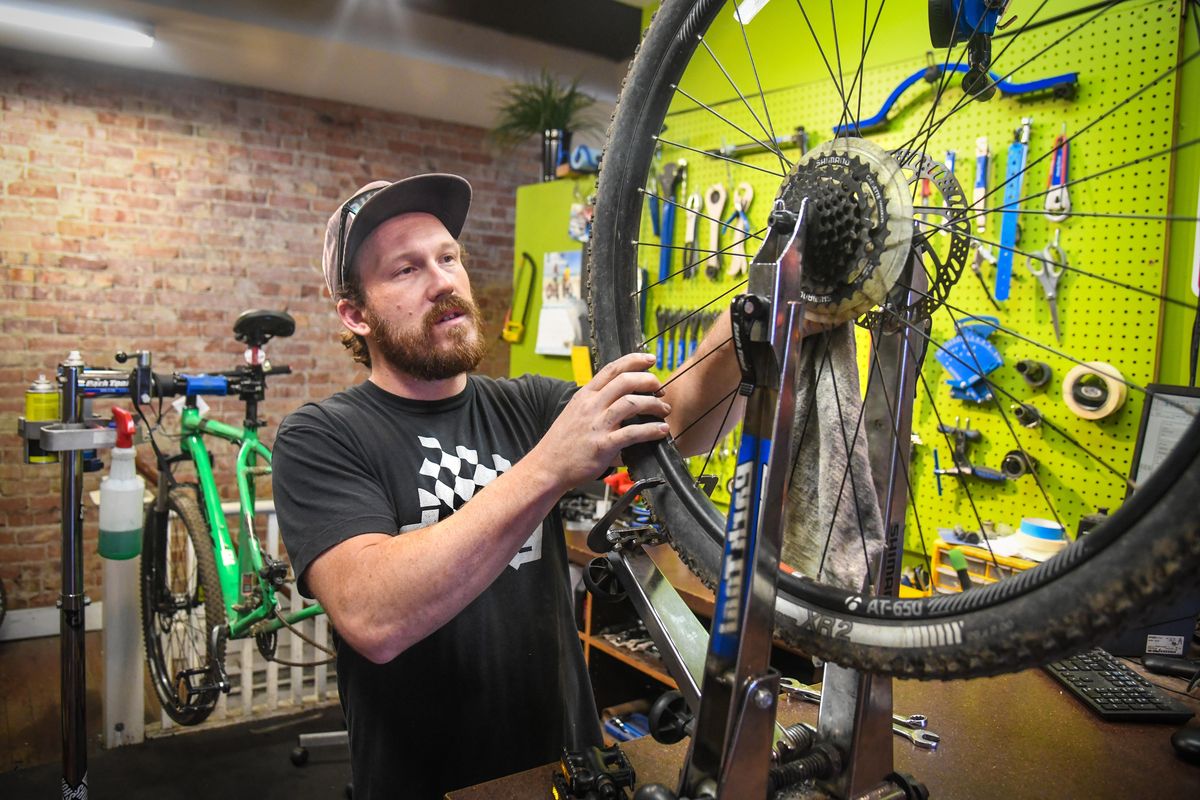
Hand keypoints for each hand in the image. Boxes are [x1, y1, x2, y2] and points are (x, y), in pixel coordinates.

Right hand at [531, 352, 669, 489]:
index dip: (634, 360)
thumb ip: (596, 403)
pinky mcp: (603, 445)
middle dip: (648, 380)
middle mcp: (591, 406)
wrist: (547, 467)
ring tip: (664, 409)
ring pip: (631, 404)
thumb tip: (621, 400)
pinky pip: (632, 433)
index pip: (612, 369)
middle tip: (660, 387)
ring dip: (653, 404)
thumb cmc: (562, 443)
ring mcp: (597, 425)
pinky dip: (651, 430)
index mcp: (585, 395)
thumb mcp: (575, 413)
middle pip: (625, 381)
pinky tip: (661, 431)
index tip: (650, 359)